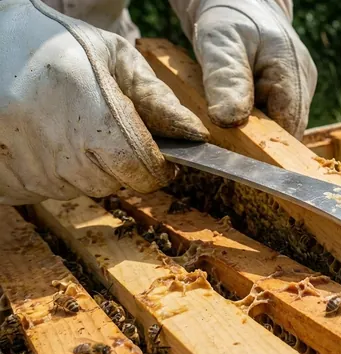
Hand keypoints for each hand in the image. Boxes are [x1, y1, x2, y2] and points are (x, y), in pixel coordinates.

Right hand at [0, 0, 208, 204]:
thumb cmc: (60, 44)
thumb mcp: (116, 58)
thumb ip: (156, 99)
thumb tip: (194, 134)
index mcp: (86, 101)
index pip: (137, 164)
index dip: (156, 169)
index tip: (161, 163)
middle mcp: (48, 132)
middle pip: (107, 183)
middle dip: (117, 166)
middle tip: (106, 134)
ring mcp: (16, 153)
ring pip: (71, 190)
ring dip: (80, 170)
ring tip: (67, 128)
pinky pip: (34, 193)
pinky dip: (46, 175)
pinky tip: (42, 141)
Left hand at [171, 0, 316, 138]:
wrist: (239, 3)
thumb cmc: (229, 18)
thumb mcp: (220, 44)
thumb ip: (225, 80)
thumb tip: (228, 120)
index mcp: (292, 70)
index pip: (288, 126)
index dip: (265, 145)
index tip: (235, 152)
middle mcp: (303, 82)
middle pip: (287, 130)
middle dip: (258, 139)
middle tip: (225, 136)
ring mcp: (300, 88)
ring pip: (281, 126)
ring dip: (256, 131)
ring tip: (229, 119)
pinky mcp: (290, 92)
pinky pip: (276, 117)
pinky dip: (256, 122)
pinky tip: (238, 114)